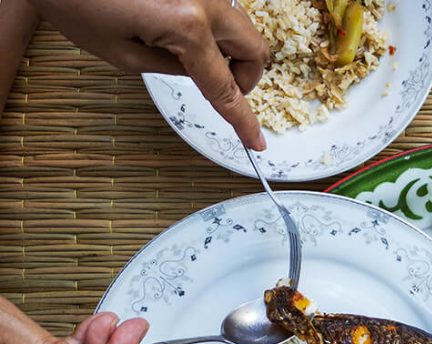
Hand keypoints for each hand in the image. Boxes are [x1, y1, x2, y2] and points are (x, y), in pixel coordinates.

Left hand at [26, 0, 269, 148]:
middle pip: (253, 48)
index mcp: (188, 25)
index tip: (256, 142)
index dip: (242, 120)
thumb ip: (170, 68)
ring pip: (239, 24)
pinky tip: (175, 26)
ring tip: (188, 53)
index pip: (225, 87)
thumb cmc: (76, 1)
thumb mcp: (122, 55)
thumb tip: (196, 71)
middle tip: (220, 88)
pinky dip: (210, 24)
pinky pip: (217, 6)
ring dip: (227, 46)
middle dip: (245, 75)